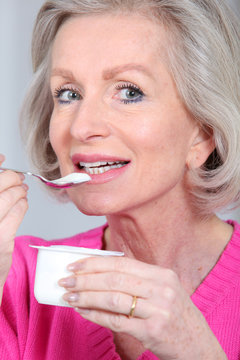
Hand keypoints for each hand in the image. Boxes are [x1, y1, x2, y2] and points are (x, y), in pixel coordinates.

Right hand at [0, 155, 27, 294]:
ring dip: (19, 190)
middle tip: (16, 177)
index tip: (2, 159)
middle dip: (10, 177)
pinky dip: (23, 203)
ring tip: (21, 189)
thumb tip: (1, 162)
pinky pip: (17, 212)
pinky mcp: (1, 240)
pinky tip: (22, 202)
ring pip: (8, 197)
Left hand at [59, 256, 226, 359]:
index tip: (75, 265)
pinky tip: (83, 311)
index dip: (95, 263)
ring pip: (112, 298)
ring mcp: (158, 310)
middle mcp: (162, 289)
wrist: (198, 345)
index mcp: (162, 274)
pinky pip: (116, 320)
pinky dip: (95, 315)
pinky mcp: (153, 331)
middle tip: (65, 281)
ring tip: (69, 296)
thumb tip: (100, 273)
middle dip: (85, 279)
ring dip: (86, 296)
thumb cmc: (175, 315)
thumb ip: (137, 280)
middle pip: (114, 279)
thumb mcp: (163, 290)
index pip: (121, 264)